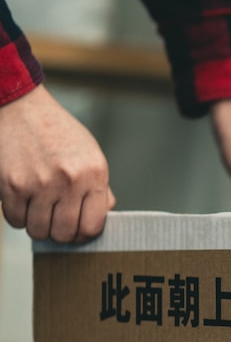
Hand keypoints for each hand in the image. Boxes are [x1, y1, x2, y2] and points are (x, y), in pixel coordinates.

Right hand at [0, 85, 114, 241]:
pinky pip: (15, 221)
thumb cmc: (57, 132)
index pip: (93, 226)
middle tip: (54, 219)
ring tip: (37, 207)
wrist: (22, 108)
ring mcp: (40, 183)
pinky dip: (17, 216)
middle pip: (65, 234)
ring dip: (36, 225)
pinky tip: (22, 200)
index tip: (76, 228)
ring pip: (38, 231)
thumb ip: (99, 188)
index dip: (82, 233)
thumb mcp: (89, 154)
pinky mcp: (13, 184)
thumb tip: (105, 216)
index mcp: (94, 173)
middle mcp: (70, 180)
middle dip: (58, 232)